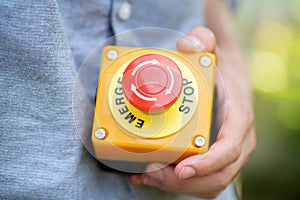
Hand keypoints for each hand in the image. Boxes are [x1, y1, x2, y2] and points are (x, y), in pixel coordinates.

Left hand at [130, 27, 255, 198]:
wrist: (231, 84)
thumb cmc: (222, 72)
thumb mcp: (215, 52)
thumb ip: (204, 40)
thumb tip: (185, 44)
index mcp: (238, 120)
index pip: (229, 150)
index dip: (208, 164)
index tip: (182, 170)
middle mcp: (236, 143)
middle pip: (215, 176)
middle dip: (183, 182)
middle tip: (152, 173)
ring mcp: (226, 154)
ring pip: (207, 185)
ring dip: (176, 187)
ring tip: (146, 176)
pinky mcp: (213, 159)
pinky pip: (200, 182)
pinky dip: (176, 185)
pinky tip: (150, 176)